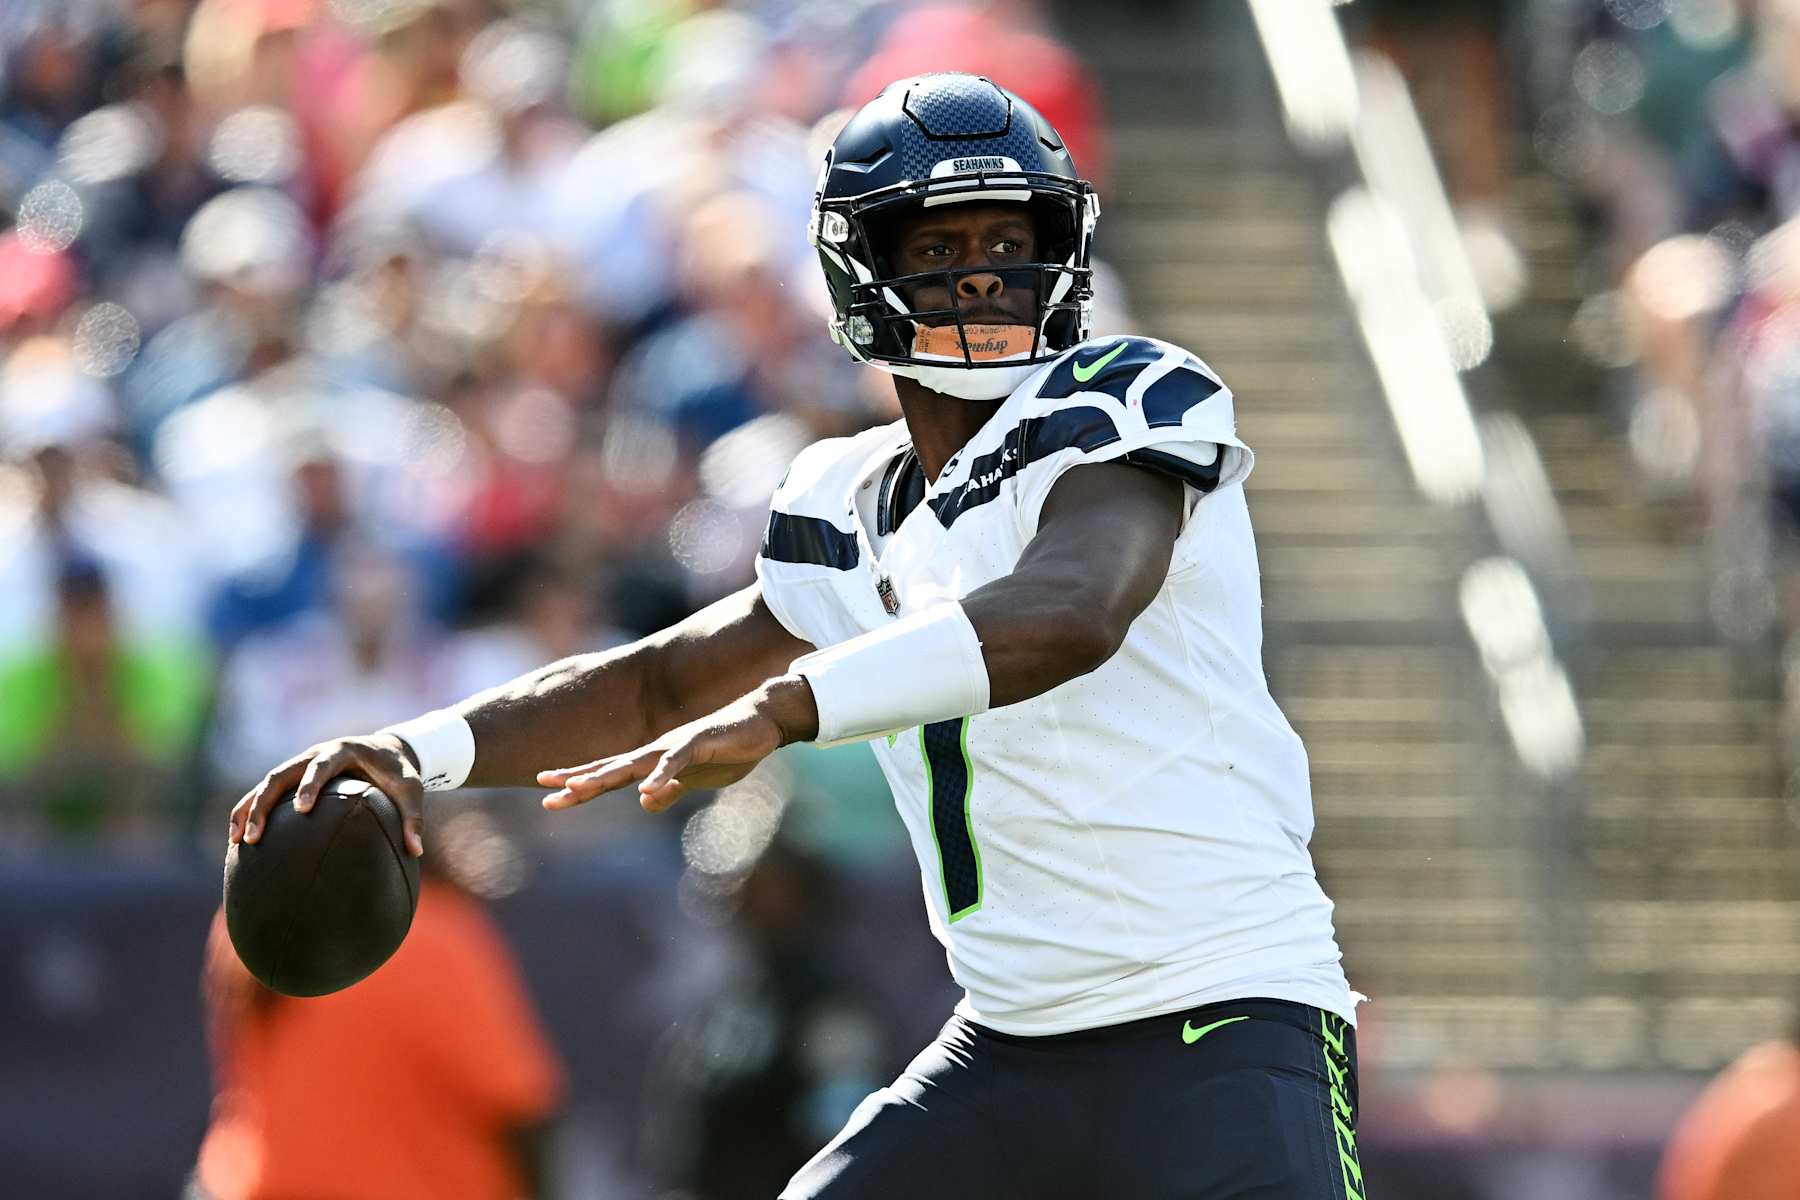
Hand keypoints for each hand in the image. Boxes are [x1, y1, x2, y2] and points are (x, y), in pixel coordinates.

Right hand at [228, 734, 427, 855]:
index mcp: (343, 750)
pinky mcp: (292, 779)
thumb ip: (413, 818)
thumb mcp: (411, 790)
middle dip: (264, 804)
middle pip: (281, 774)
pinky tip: (238, 842)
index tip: (302, 809)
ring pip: (265, 784)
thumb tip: (415, 852)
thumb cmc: (398, 771)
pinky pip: (264, 793)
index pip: (321, 764)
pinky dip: (249, 812)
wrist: (385, 751)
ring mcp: (299, 765)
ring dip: (248, 810)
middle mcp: (315, 753)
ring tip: (237, 842)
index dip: (310, 785)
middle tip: (255, 836)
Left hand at [538, 676, 817, 812]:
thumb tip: (645, 802)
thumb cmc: (730, 748)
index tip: (549, 795)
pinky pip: (675, 763)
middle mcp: (657, 752)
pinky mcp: (699, 743)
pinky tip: (646, 790)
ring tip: (576, 789)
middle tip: (544, 791)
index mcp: (655, 763)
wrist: (762, 720)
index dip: (580, 785)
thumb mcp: (698, 780)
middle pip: (611, 769)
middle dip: (578, 781)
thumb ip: (671, 790)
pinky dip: (660, 776)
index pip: (610, 776)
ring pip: (633, 764)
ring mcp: (675, 746)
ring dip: (605, 777)